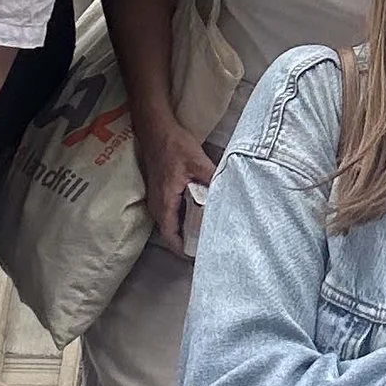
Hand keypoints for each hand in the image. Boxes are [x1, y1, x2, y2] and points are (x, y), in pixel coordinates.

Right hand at [138, 113, 211, 256]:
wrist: (156, 129)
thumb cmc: (175, 145)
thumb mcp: (198, 161)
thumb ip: (213, 178)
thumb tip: (229, 193)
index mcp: (165, 202)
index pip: (172, 237)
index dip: (185, 250)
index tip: (203, 255)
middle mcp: (157, 205)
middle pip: (172, 234)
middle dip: (189, 242)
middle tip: (211, 245)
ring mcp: (157, 199)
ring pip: (171, 224)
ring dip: (186, 230)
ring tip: (207, 232)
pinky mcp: (160, 192)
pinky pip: (171, 213)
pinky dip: (183, 218)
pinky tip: (200, 213)